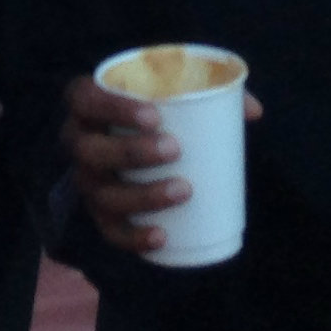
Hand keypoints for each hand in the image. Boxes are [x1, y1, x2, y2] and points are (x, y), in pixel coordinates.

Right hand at [58, 77, 261, 257]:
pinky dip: (133, 237)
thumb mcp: (172, 93)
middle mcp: (76, 142)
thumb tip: (254, 111)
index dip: (112, 107)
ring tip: (184, 190)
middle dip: (130, 152)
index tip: (154, 114)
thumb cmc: (153, 110)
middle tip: (175, 149)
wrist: (130, 141)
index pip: (84, 99)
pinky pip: (109, 231)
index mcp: (85, 104)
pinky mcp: (99, 212)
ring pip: (102, 193)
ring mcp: (86, 180)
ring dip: (141, 195)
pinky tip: (162, 237)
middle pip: (89, 150)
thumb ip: (210, 94)